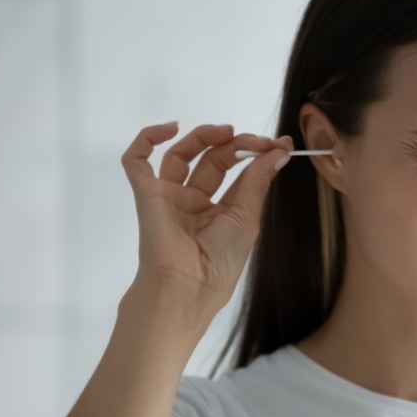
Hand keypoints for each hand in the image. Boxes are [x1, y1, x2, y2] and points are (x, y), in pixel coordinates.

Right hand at [120, 121, 293, 311]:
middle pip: (213, 159)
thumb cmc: (219, 264)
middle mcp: (195, 202)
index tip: (280, 144)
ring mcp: (170, 197)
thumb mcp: (246, 219)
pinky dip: (147, 138)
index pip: (238, 173)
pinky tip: (169, 128)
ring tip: (225, 131)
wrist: (185, 288)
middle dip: (236, 144)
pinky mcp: (147, 194)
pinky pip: (137, 161)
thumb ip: (258, 182)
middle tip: (257, 140)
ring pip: (181, 154)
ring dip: (203, 136)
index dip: (257, 154)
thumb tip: (279, 152)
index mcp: (221, 212)